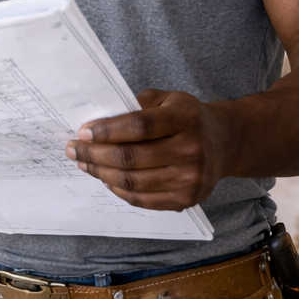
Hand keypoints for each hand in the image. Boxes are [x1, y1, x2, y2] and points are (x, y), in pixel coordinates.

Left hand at [65, 89, 232, 210]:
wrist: (224, 143)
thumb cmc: (188, 118)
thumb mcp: (168, 99)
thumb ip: (137, 105)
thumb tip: (97, 122)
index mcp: (185, 118)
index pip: (138, 126)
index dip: (107, 130)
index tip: (83, 132)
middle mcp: (190, 150)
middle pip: (131, 158)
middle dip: (94, 154)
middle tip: (74, 149)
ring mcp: (190, 179)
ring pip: (132, 182)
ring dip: (101, 173)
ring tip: (84, 164)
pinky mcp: (186, 199)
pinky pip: (142, 199)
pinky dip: (118, 190)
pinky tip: (105, 178)